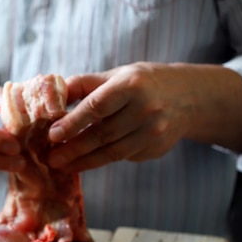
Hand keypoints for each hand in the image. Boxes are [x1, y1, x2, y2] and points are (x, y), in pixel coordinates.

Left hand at [47, 62, 241, 171]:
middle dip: (73, 149)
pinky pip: (123, 157)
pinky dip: (102, 160)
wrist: (189, 97)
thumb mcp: (116, 75)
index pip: (96, 107)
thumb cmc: (142, 83)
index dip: (73, 123)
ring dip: (84, 161)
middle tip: (51, 159)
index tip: (53, 135)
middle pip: (102, 134)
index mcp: (131, 85)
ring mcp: (153, 132)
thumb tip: (51, 97)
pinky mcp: (155, 149)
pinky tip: (85, 162)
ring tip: (63, 165)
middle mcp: (145, 109)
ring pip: (111, 152)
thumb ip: (84, 85)